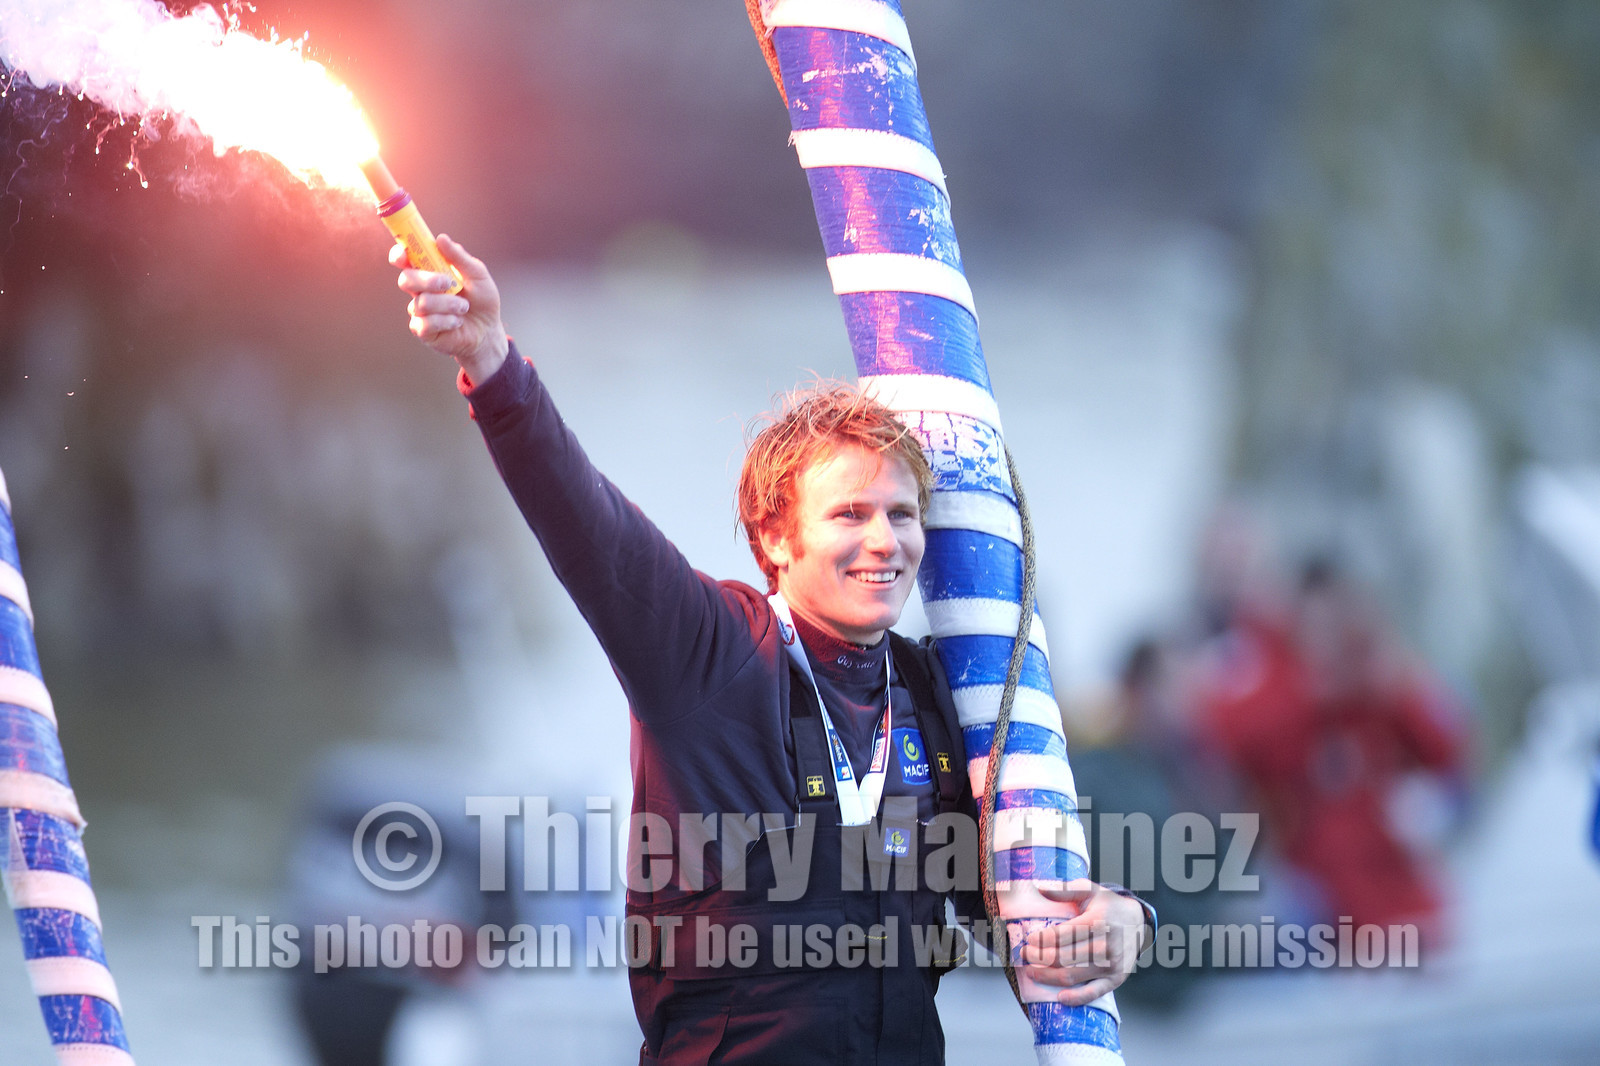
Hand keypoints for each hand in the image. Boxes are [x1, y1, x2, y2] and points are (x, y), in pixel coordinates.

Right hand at [391, 233, 508, 385]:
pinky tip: (456, 322)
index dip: (399, 255)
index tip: (403, 255)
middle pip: (406, 279)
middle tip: (448, 283)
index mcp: (429, 272)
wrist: (488, 330)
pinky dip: (445, 321)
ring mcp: (419, 310)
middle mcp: (420, 290)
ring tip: (463, 307)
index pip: (405, 260)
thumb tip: (441, 238)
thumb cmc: (482, 300)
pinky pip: (424, 324)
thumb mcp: (477, 274)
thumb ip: (459, 257)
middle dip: (427, 280)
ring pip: (421, 303)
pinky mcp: (422, 331)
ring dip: (447, 304)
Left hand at [1016, 880, 1147, 1005]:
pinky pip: (1093, 993)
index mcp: (1097, 922)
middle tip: (1025, 955)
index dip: (1041, 940)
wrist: (1138, 922)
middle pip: (1063, 957)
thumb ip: (1065, 890)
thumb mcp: (1090, 891)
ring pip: (1072, 976)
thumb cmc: (1109, 906)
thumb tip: (1040, 888)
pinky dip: (1076, 998)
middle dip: (1038, 958)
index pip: (1062, 935)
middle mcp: (1105, 945)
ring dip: (1047, 977)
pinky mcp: (1115, 979)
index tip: (1029, 940)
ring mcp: (1110, 965)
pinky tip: (1059, 997)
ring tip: (1032, 972)